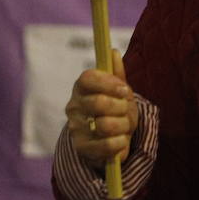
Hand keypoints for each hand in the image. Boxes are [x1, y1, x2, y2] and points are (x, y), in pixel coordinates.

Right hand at [66, 49, 137, 171]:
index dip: (109, 83)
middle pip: (98, 103)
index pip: (88, 78)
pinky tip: (120, 140)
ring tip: (124, 126)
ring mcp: (75, 127)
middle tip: (125, 109)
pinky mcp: (81, 148)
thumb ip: (117, 73)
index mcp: (81, 87)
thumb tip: (112, 51)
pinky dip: (120, 143)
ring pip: (105, 125)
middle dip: (120, 107)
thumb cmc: (116, 108)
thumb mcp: (119, 90)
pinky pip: (106, 145)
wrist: (111, 137)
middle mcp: (73, 106)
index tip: (125, 90)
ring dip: (123, 126)